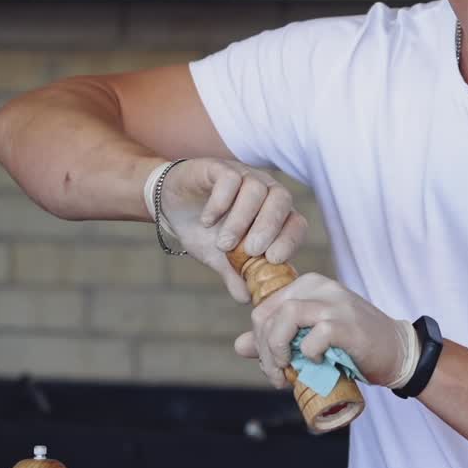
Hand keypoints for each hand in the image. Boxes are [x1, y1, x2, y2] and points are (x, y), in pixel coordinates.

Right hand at [155, 158, 306, 302]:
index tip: (274, 259)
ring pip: (256, 189)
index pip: (295, 222)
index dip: (290, 240)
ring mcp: (242, 176)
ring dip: (241, 220)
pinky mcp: (219, 168)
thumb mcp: (219, 259)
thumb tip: (247, 299)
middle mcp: (264, 191)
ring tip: (224, 244)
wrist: (173, 207)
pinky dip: (221, 201)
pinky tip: (207, 221)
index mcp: (273, 213)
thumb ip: (235, 275)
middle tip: (251, 250)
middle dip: (269, 227)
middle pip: (281, 200)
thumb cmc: (205, 231)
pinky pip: (229, 178)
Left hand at [233, 273, 417, 389]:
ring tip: (288, 372)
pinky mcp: (349, 324)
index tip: (271, 366)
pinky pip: (316, 335)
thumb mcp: (309, 338)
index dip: (258, 340)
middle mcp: (320, 287)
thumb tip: (239, 345)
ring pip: (287, 316)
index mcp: (308, 286)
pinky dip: (308, 353)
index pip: (264, 308)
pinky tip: (316, 363)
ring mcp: (336, 303)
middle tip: (277, 376)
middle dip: (265, 350)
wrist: (397, 351)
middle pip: (270, 313)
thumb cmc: (351, 345)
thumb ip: (276, 338)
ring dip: (279, 350)